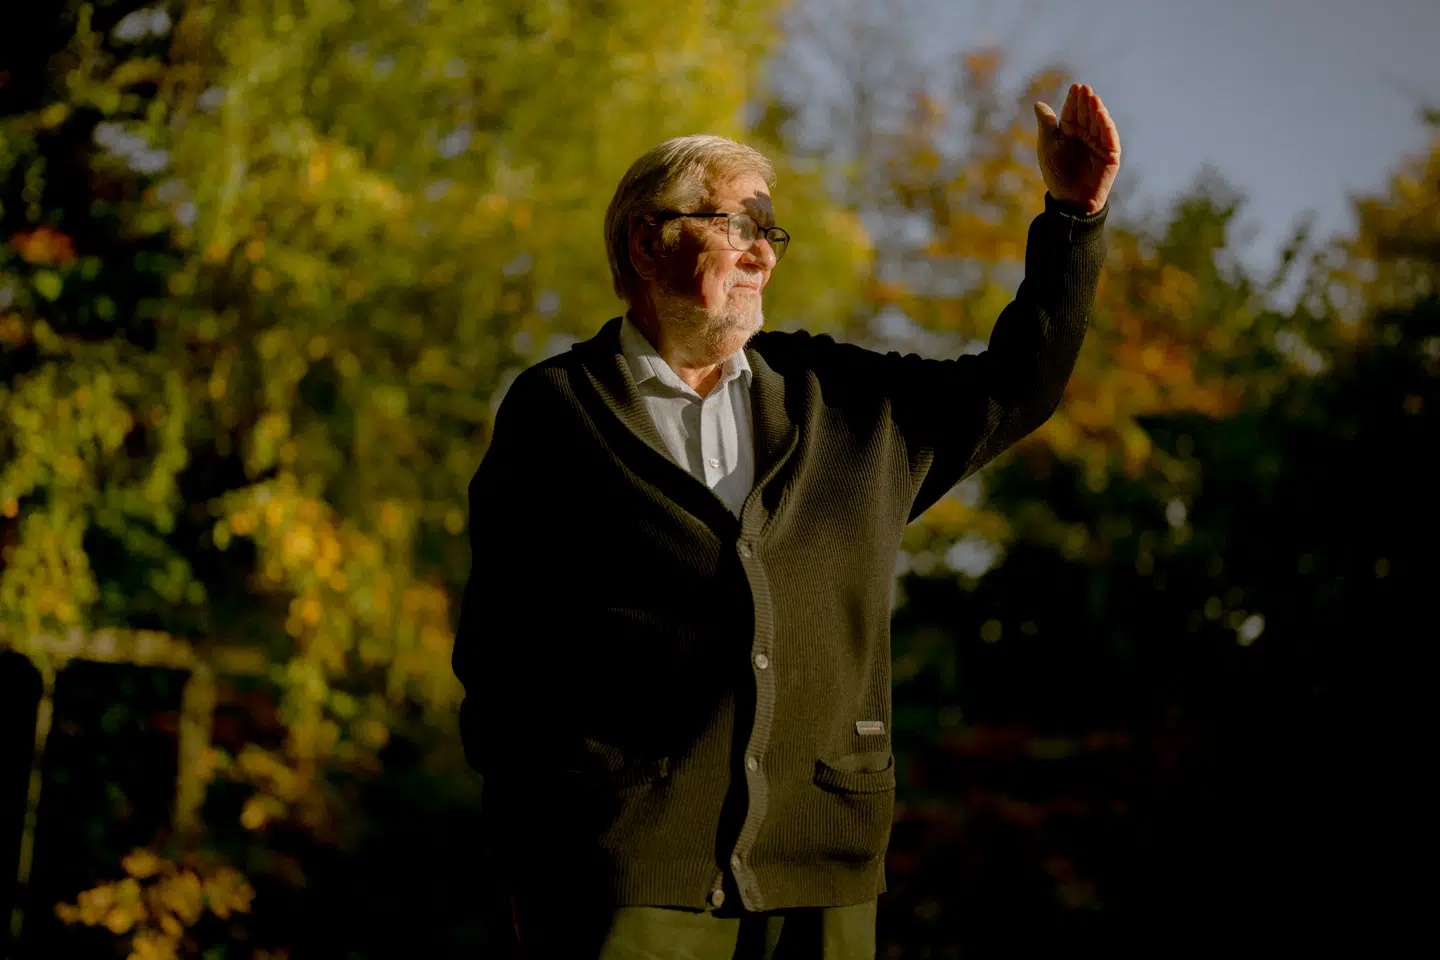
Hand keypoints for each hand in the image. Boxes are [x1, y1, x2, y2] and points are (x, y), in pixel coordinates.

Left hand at [1033, 84, 1120, 215]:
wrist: (1070, 200)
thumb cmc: (1057, 174)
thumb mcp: (1048, 147)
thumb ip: (1047, 125)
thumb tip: (1039, 103)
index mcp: (1070, 132)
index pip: (1073, 112)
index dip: (1074, 101)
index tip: (1075, 87)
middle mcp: (1086, 135)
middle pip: (1086, 114)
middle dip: (1085, 102)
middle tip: (1084, 89)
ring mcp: (1099, 143)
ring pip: (1099, 123)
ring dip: (1097, 110)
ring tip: (1093, 98)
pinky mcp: (1111, 154)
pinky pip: (1109, 137)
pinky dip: (1106, 125)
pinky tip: (1101, 115)